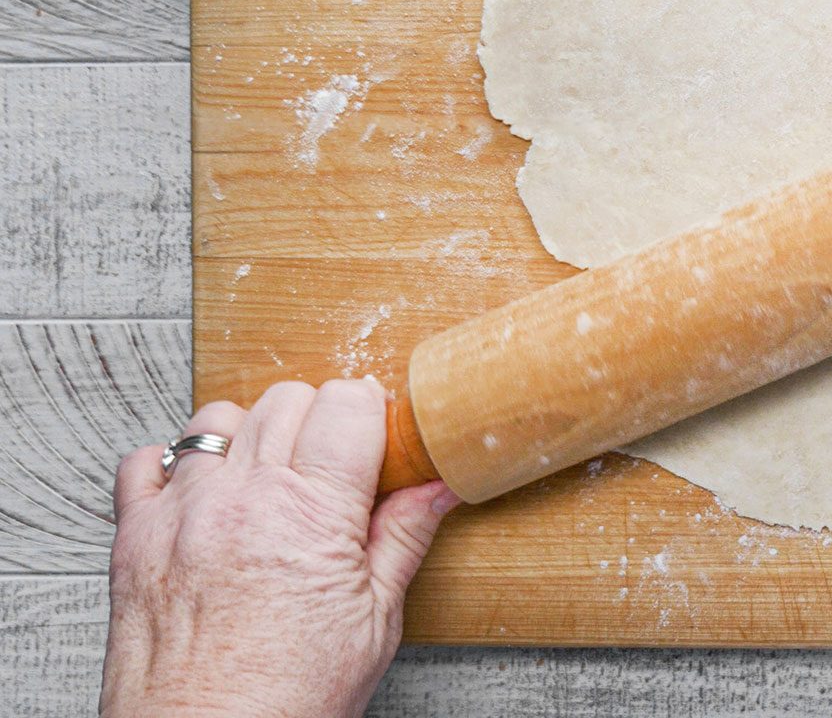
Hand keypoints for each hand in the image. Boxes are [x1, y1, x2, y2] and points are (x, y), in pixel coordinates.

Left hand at [102, 378, 459, 717]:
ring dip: (247, 435)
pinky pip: (146, 461)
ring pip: (217, 418)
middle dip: (317, 419)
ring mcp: (182, 514)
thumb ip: (404, 536)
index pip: (346, 402)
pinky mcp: (134, 538)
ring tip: (266, 478)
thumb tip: (441, 483)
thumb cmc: (288, 702)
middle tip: (331, 466)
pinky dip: (174, 467)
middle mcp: (243, 500)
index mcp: (312, 514)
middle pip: (286, 399)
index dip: (368, 411)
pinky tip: (203, 496)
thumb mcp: (374, 621)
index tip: (376, 433)